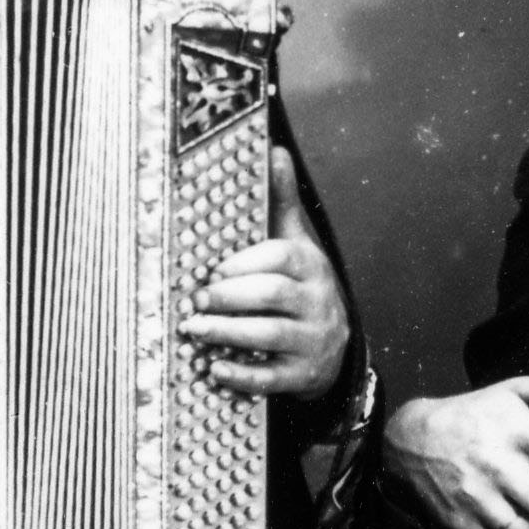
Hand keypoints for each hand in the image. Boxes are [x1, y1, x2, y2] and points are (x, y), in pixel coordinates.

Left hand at [182, 147, 349, 402]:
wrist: (334, 351)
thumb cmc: (302, 290)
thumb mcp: (298, 246)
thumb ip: (283, 204)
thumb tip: (275, 150)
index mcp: (312, 268)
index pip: (282, 259)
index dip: (246, 263)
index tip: (213, 269)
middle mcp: (317, 304)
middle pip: (274, 296)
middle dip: (231, 297)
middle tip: (196, 299)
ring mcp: (312, 342)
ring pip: (270, 336)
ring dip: (228, 333)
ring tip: (194, 329)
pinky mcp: (302, 376)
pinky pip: (271, 378)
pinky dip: (242, 375)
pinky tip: (214, 370)